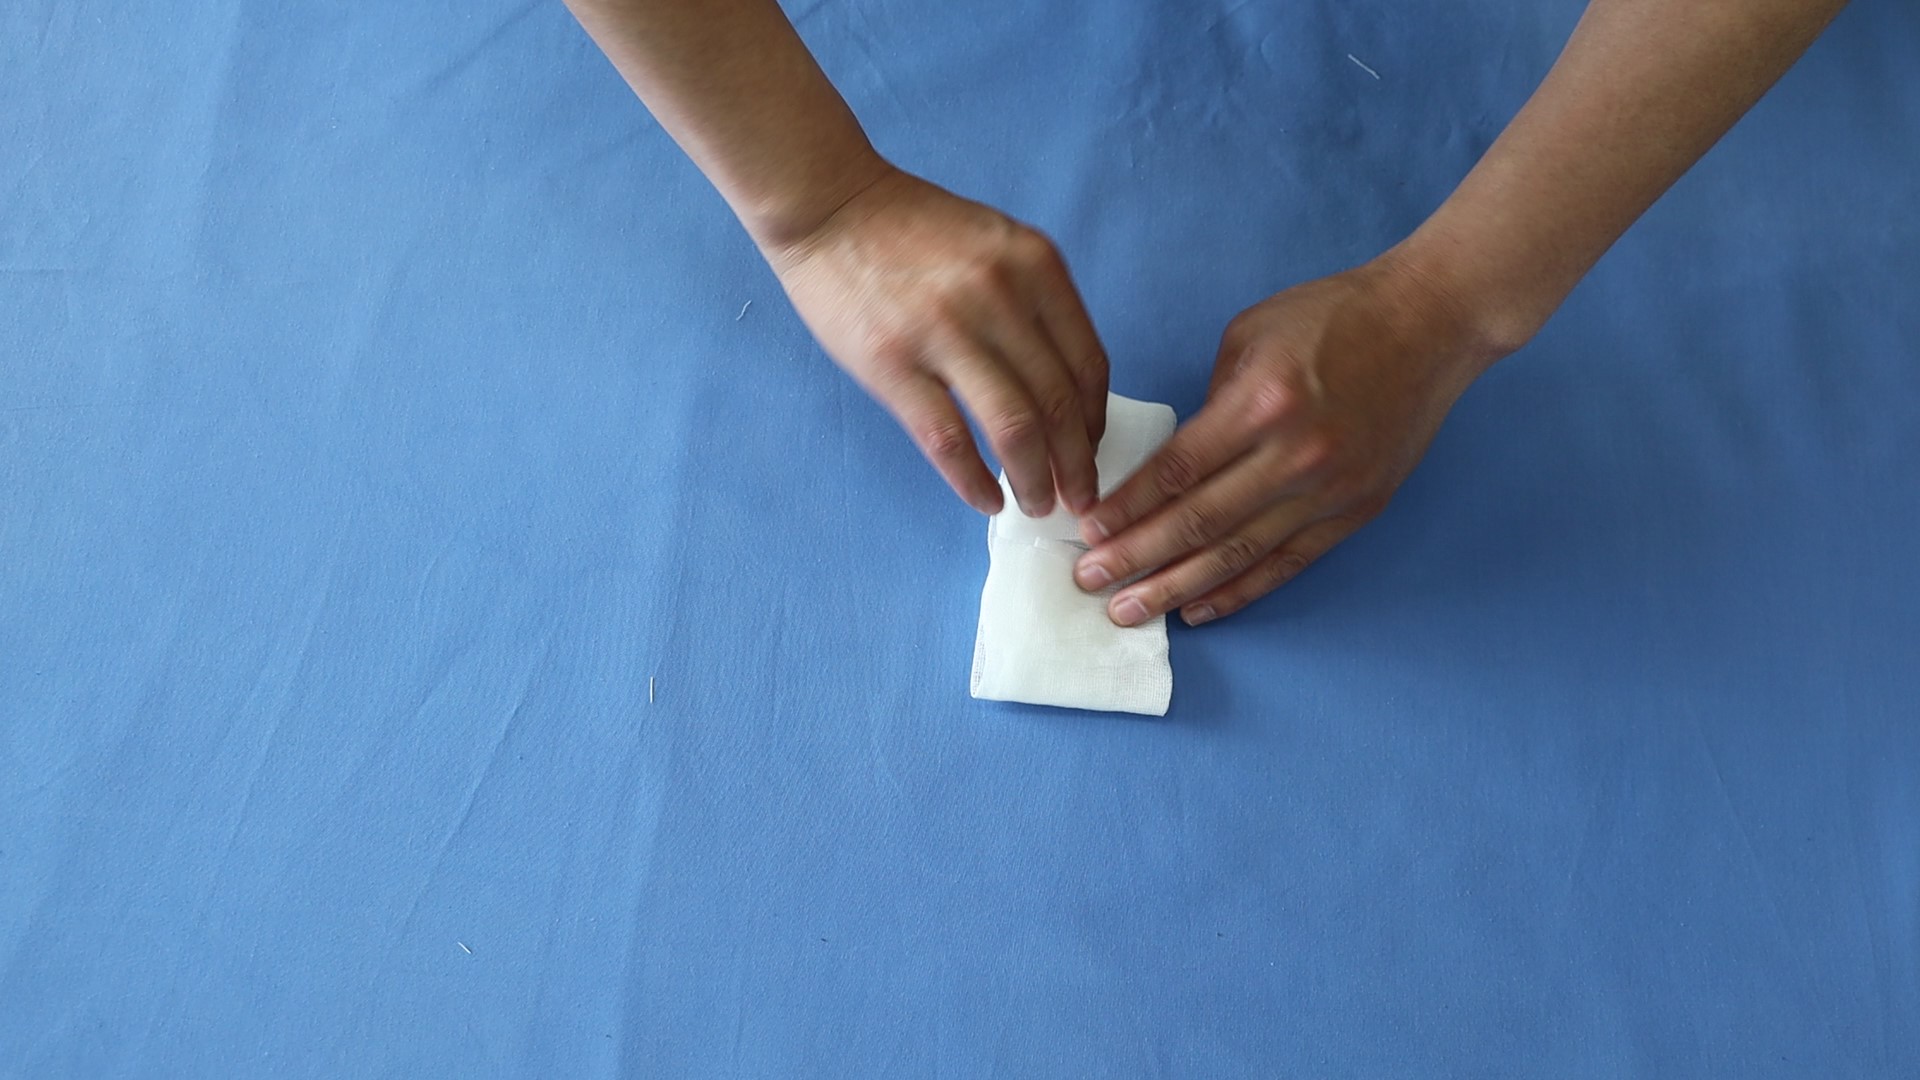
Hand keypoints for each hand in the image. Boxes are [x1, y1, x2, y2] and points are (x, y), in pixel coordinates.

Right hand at [763, 165, 1108, 516]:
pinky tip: (985, 500)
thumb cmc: (911, 228)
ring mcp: (946, 331)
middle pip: (1059, 404)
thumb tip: (1060, 388)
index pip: (1087, 363)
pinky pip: (949, 442)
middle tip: (1078, 499)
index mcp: (1034, 265)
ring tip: (1038, 504)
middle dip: (1076, 465)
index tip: (1089, 451)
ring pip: (1015, 430)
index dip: (1095, 422)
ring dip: (1035, 480)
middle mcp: (1000, 296)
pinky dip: (974, 482)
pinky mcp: (894, 364)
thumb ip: (1032, 302)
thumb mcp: (994, 244)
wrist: (829, 204)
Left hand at [1072, 255, 1503, 625]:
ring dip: (1177, 588)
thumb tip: (1171, 464)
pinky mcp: (1356, 511)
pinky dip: (1240, 591)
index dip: (1127, 508)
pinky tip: (1197, 609)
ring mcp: (1330, 490)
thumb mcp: (1250, 335)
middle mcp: (1296, 454)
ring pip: (1239, 555)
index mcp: (1263, 402)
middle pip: (1199, 523)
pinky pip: (1287, 564)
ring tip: (1129, 610)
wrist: (1431, 324)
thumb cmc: (1333, 317)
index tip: (1086, 532)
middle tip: (1088, 582)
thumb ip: (1209, 403)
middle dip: (1136, 558)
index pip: (1177, 470)